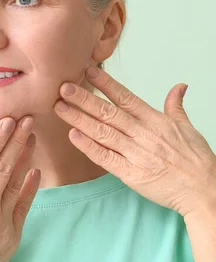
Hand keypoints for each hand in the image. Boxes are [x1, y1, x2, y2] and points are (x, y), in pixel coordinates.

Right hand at [0, 116, 39, 261]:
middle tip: (25, 119)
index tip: (5, 122)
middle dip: (15, 141)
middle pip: (3, 168)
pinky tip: (35, 171)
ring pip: (16, 182)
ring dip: (25, 157)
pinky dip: (31, 187)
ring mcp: (2, 222)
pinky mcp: (13, 235)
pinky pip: (24, 206)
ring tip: (32, 136)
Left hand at [54, 65, 215, 217]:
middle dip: (84, 98)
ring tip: (60, 106)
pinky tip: (73, 135)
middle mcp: (143, 134)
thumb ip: (175, 106)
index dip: (106, 83)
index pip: (125, 97)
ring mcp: (135, 154)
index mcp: (155, 121)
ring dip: (79, 118)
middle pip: (108, 112)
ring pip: (102, 132)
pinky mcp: (130, 173)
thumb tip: (179, 86)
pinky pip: (105, 157)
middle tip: (64, 87)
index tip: (88, 71)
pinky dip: (88, 146)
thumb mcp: (188, 128)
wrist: (204, 191)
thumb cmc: (196, 161)